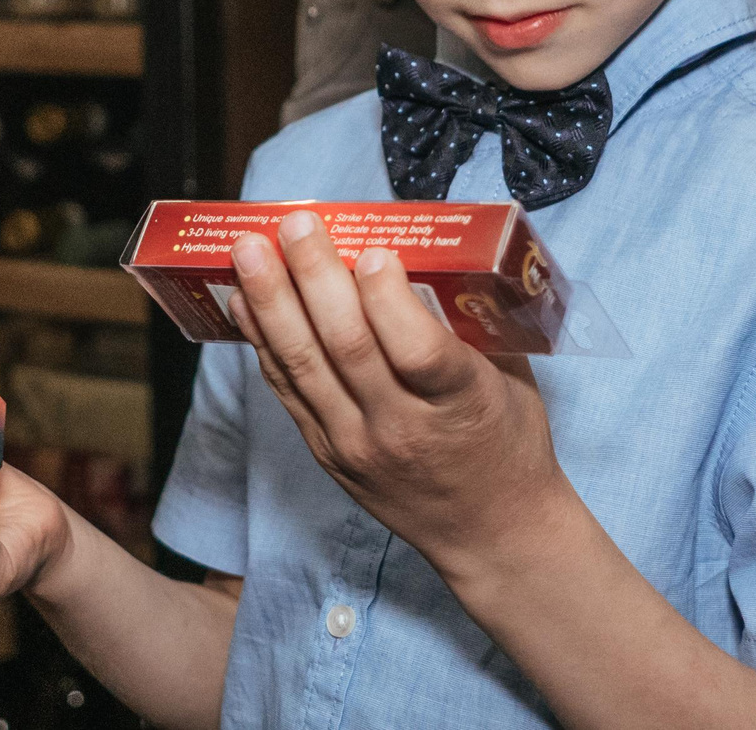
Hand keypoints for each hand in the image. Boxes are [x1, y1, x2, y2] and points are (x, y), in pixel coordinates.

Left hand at [225, 211, 564, 573]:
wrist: (491, 532)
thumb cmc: (508, 440)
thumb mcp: (511, 377)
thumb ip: (470, 320)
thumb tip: (424, 247)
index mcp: (462, 404)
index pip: (418, 350)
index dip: (388, 300)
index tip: (372, 250)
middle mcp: (404, 428)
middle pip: (348, 347)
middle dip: (314, 277)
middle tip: (295, 224)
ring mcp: (358, 446)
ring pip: (305, 366)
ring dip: (271, 302)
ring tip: (248, 251)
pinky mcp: (328, 456)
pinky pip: (288, 392)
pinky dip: (262, 342)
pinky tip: (244, 301)